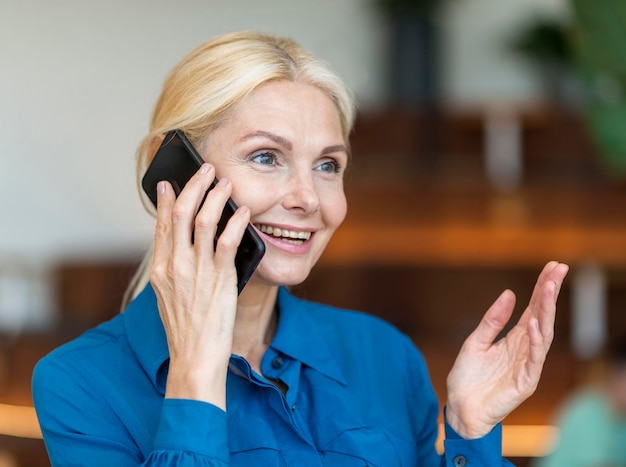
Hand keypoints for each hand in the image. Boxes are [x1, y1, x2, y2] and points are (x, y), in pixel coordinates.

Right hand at [150, 163, 250, 408]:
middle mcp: (175, 265)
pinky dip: (236, 222)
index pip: (161, 225)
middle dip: (193, 186)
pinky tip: (243, 211)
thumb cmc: (186, 329)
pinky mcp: (220, 278)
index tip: (167, 182)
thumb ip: (176, 269)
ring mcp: (196, 270)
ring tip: (225, 182)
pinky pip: (228, 241)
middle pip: (179, 213)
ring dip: (215, 196)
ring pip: (202, 220)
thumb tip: (188, 245)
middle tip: (204, 169)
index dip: (164, 200)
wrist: (195, 356)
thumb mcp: (170, 297)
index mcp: (161, 269)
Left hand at [445, 261, 568, 438]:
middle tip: (559, 269)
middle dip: (550, 293)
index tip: (552, 267)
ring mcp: (527, 365)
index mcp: (514, 338)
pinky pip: (534, 359)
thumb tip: (509, 294)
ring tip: (548, 288)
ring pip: (543, 334)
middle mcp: (524, 349)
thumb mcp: (475, 341)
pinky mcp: (525, 382)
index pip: (533, 309)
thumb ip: (492, 320)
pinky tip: (535, 323)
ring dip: (546, 311)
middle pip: (542, 316)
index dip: (542, 288)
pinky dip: (535, 341)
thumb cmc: (468, 377)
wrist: (460, 407)